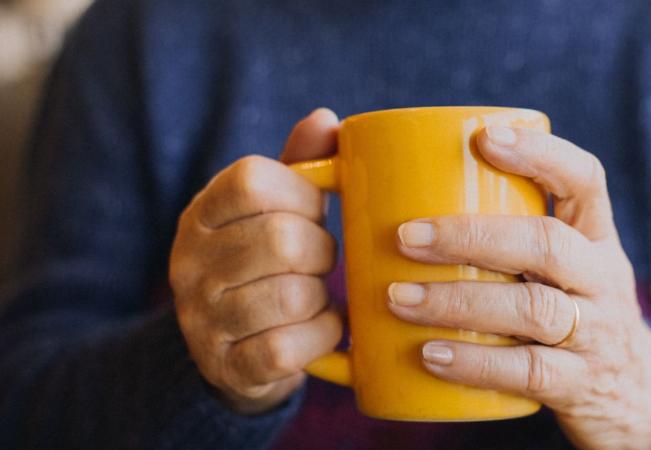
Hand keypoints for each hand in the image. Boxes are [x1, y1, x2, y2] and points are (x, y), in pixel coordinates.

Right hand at [169, 109, 342, 414]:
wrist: (233, 348)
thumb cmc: (267, 263)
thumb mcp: (277, 210)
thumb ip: (300, 165)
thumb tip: (327, 120)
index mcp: (203, 213)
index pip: (253, 179)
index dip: (302, 193)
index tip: (316, 210)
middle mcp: (189, 263)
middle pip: (282, 240)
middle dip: (322, 251)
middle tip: (322, 261)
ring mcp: (202, 318)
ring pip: (290, 296)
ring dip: (322, 297)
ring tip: (317, 295)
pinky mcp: (226, 366)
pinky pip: (287, 348)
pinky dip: (321, 336)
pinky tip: (320, 329)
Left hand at [388, 126, 650, 448]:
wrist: (631, 391)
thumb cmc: (566, 307)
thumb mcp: (561, 264)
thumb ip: (507, 232)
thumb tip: (398, 196)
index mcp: (595, 236)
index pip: (585, 180)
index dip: (540, 154)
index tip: (483, 138)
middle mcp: (603, 278)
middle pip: (546, 245)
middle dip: (470, 236)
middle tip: (405, 236)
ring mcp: (596, 333)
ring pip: (533, 309)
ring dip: (458, 301)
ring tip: (399, 297)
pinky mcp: (579, 384)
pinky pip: (528, 372)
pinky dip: (475, 363)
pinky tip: (430, 354)